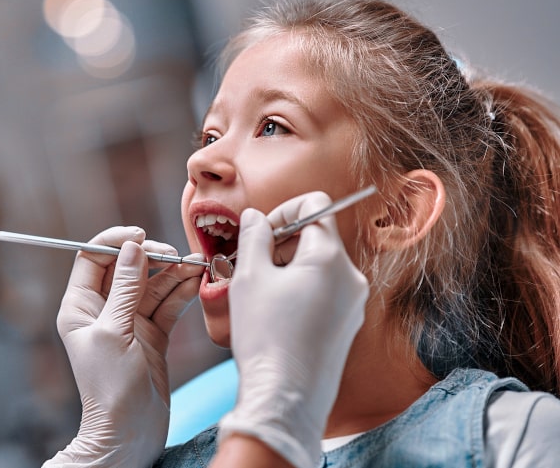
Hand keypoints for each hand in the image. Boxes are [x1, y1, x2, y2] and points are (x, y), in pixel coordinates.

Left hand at [45, 226, 203, 466]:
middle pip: (127, 267)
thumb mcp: (114, 332)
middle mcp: (103, 310)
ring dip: (173, 272)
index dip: (115, 242)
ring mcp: (129, 321)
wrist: (130, 433)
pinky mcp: (152, 334)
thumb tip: (132, 248)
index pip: (92, 258)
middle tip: (175, 255)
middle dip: (151, 256)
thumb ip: (125, 288)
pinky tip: (196, 281)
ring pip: (152, 283)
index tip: (140, 236)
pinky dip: (182, 291)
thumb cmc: (110, 389)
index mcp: (79, 306)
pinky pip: (168, 303)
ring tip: (196, 264)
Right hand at [215, 192, 368, 467]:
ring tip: (259, 294)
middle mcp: (351, 277)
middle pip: (317, 236)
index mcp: (331, 258)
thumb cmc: (266, 336)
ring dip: (287, 268)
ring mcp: (353, 304)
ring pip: (318, 266)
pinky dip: (298, 291)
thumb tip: (255, 217)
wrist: (286, 398)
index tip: (259, 235)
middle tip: (251, 266)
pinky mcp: (348, 325)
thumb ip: (253, 236)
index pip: (315, 206)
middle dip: (282, 243)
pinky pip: (324, 292)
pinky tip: (274, 315)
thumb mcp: (249, 277)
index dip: (282, 211)